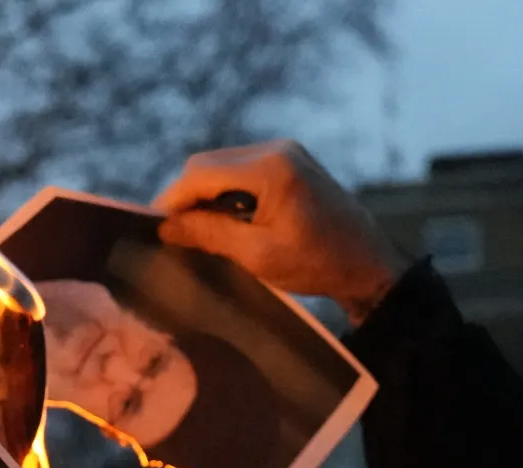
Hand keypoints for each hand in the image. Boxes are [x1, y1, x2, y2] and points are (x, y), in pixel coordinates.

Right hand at [153, 140, 408, 322]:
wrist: (368, 263)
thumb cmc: (317, 263)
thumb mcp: (258, 254)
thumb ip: (210, 234)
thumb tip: (167, 227)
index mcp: (271, 167)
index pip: (202, 173)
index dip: (172, 199)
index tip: (154, 228)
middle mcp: (277, 149)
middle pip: (209, 164)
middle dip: (186, 196)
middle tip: (173, 234)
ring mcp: (285, 153)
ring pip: (222, 166)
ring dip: (204, 195)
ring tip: (197, 231)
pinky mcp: (290, 163)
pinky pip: (242, 171)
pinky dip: (225, 193)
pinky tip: (224, 222)